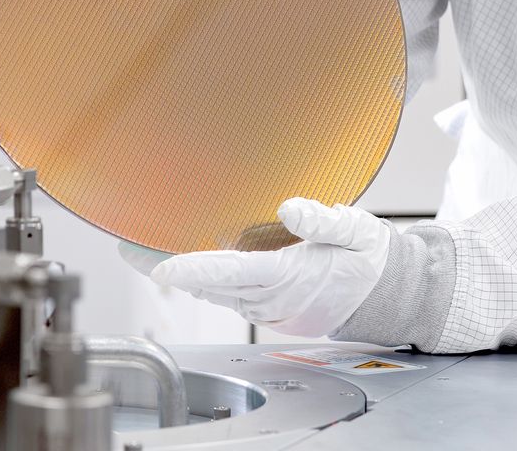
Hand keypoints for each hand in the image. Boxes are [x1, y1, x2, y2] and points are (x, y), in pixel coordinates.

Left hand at [118, 198, 391, 337]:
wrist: (388, 294)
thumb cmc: (369, 259)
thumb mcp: (357, 230)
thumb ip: (324, 218)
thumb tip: (290, 208)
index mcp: (291, 277)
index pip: (232, 272)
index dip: (194, 269)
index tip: (161, 266)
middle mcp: (273, 299)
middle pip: (209, 285)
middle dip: (168, 268)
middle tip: (128, 249)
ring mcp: (268, 308)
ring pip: (215, 293)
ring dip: (181, 275)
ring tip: (143, 254)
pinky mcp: (268, 308)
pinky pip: (228, 296)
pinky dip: (202, 281)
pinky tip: (184, 265)